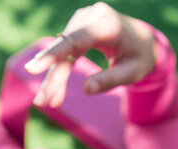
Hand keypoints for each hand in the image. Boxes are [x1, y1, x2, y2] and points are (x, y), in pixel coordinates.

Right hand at [25, 2, 156, 107]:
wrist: (143, 41)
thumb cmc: (140, 58)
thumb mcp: (132, 73)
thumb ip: (111, 80)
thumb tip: (86, 90)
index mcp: (109, 25)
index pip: (76, 40)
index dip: (54, 54)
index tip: (34, 68)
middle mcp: (93, 16)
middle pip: (65, 49)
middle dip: (53, 77)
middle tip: (41, 102)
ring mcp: (83, 19)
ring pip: (61, 51)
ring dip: (53, 77)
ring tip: (46, 101)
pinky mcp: (78, 26)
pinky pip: (64, 50)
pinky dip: (58, 70)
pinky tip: (53, 91)